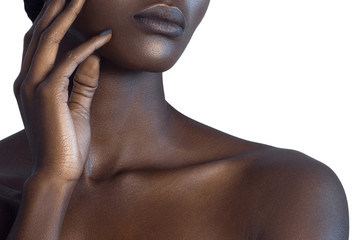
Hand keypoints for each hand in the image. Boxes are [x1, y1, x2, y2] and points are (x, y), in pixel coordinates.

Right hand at [13, 0, 111, 181]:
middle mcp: (26, 79)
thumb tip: (94, 55)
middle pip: (39, 33)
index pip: (38, 42)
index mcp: (29, 82)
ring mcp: (33, 86)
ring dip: (65, 16)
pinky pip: (69, 62)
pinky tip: (104, 37)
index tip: (64, 3)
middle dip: (54, 8)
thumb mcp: (76, 107)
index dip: (50, 20)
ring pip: (48, 41)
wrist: (57, 172)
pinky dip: (87, 48)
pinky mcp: (48, 95)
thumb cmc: (66, 142)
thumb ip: (82, 81)